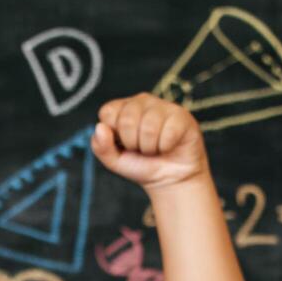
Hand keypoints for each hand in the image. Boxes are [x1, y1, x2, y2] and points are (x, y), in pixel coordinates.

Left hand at [90, 93, 206, 190]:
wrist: (169, 179)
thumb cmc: (142, 165)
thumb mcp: (114, 161)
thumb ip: (100, 146)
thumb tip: (100, 127)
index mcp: (122, 108)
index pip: (108, 112)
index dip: (114, 134)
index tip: (123, 144)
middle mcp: (142, 101)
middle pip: (127, 120)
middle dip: (132, 144)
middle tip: (141, 149)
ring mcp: (163, 106)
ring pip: (148, 127)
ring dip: (150, 147)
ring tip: (155, 148)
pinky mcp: (181, 115)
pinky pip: (167, 132)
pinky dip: (165, 146)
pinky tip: (169, 146)